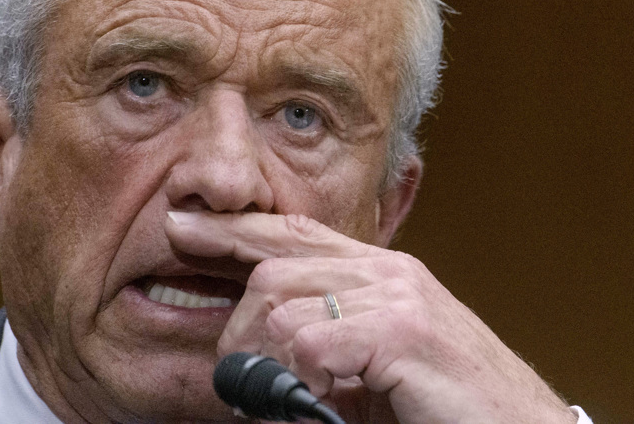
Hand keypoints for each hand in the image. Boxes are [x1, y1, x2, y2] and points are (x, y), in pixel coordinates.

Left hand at [165, 211, 575, 423]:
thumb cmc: (450, 410)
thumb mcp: (377, 372)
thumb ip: (332, 350)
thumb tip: (265, 360)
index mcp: (384, 274)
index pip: (296, 233)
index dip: (236, 229)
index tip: (183, 228)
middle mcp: (390, 273)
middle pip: (275, 267)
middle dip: (237, 324)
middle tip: (238, 383)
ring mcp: (400, 297)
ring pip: (282, 303)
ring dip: (264, 365)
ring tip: (278, 406)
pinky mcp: (405, 333)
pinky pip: (312, 341)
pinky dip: (299, 382)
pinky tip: (319, 406)